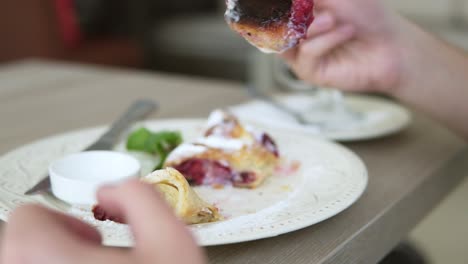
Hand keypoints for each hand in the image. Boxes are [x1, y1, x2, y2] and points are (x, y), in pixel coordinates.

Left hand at [1, 180, 205, 263]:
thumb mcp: (173, 240)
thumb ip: (140, 197)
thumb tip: (112, 191)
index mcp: (56, 263)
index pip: (23, 221)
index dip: (57, 217)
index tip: (85, 233)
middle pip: (16, 249)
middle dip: (53, 243)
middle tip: (88, 254)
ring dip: (52, 263)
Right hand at [282, 0, 404, 93]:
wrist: (392, 45)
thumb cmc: (369, 17)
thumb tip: (286, 1)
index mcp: (298, 14)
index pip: (274, 10)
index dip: (270, 6)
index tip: (275, 3)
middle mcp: (296, 34)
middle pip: (271, 26)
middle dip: (287, 14)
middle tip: (305, 5)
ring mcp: (301, 54)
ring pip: (286, 40)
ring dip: (311, 26)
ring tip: (333, 19)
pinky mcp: (310, 72)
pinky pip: (306, 53)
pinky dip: (325, 40)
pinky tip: (344, 32)